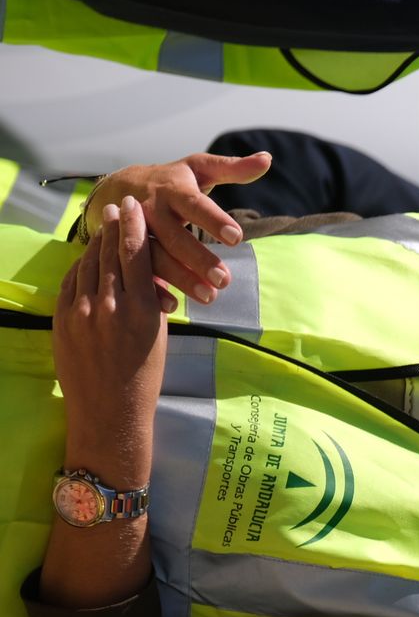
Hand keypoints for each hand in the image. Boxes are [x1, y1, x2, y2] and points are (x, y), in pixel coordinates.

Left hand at [55, 197, 170, 482]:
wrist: (110, 411)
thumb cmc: (144, 376)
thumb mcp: (158, 334)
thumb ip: (150, 300)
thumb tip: (144, 274)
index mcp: (142, 309)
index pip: (136, 254)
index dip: (134, 226)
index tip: (135, 205)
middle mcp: (110, 305)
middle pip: (109, 253)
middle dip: (113, 228)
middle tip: (117, 206)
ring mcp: (82, 312)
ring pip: (88, 265)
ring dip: (96, 244)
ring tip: (103, 228)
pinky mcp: (62, 321)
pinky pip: (71, 284)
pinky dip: (80, 268)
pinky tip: (86, 260)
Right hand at [83, 151, 271, 304]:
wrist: (121, 187)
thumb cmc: (172, 179)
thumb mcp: (199, 167)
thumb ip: (232, 168)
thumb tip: (267, 160)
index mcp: (172, 190)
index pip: (195, 204)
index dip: (214, 219)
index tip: (237, 237)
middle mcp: (151, 212)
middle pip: (174, 237)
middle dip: (198, 258)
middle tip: (224, 280)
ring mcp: (136, 233)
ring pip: (156, 258)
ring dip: (181, 279)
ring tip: (209, 296)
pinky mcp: (126, 250)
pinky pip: (138, 272)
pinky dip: (153, 289)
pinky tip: (172, 306)